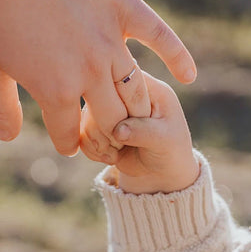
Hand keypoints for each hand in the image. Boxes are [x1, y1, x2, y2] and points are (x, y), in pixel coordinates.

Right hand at [81, 71, 198, 193]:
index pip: (122, 80)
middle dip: (105, 126)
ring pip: (86, 116)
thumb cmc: (171, 149)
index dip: (119, 103)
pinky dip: (91, 149)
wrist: (160, 171)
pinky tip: (108, 157)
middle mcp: (122, 92)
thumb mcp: (165, 140)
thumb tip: (118, 131)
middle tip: (120, 142)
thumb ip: (144, 131)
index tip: (130, 124)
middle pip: (98, 96)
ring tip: (116, 152)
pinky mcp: (95, 124)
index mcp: (146, 85)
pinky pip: (80, 132)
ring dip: (97, 140)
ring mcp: (106, 107)